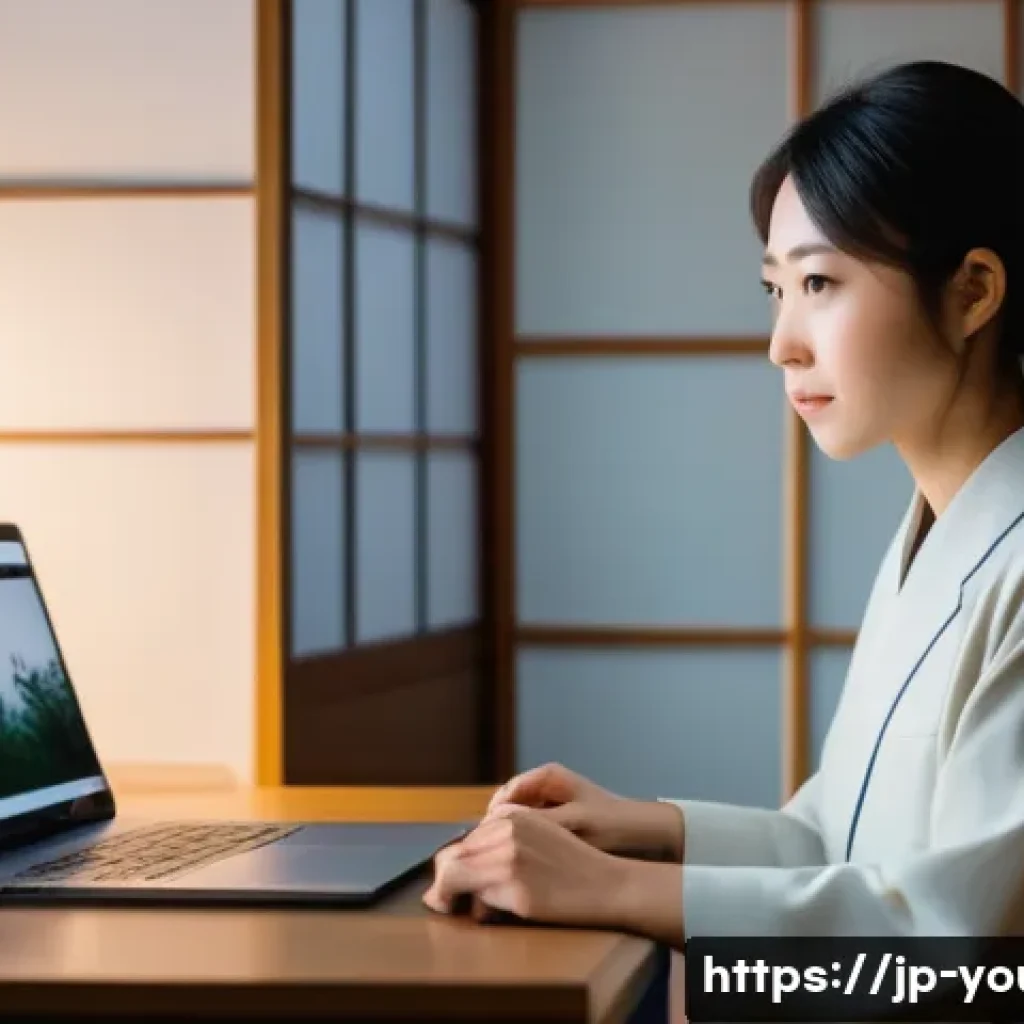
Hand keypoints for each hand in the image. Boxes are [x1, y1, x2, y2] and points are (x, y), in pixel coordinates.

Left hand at [422, 804, 626, 928]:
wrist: (607, 884)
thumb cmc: (574, 864)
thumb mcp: (540, 832)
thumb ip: (506, 836)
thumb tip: (466, 856)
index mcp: (513, 815)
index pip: (466, 838)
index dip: (454, 861)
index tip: (450, 880)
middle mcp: (508, 830)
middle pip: (453, 854)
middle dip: (445, 878)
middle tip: (443, 899)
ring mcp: (510, 858)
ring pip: (452, 874)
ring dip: (448, 894)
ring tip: (451, 907)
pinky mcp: (515, 888)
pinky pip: (475, 898)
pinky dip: (470, 907)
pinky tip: (480, 914)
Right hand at [487, 762, 682, 860]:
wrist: (649, 834)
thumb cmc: (613, 825)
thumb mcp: (574, 823)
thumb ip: (536, 820)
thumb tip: (497, 822)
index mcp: (546, 777)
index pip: (503, 797)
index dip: (490, 822)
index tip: (482, 848)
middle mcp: (544, 785)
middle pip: (505, 809)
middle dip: (495, 834)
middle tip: (488, 862)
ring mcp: (550, 802)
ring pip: (516, 823)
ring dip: (508, 842)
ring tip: (502, 866)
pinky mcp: (557, 821)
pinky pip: (530, 832)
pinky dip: (523, 846)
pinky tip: (522, 866)